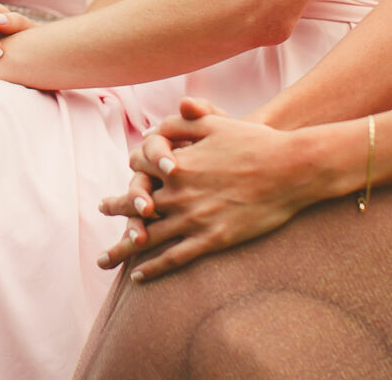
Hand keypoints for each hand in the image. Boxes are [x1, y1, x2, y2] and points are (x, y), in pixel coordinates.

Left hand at [95, 97, 353, 281]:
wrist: (291, 169)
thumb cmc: (256, 142)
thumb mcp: (217, 123)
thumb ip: (186, 121)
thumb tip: (165, 116)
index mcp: (178, 164)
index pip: (140, 167)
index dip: (133, 169)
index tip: (130, 169)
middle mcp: (179, 193)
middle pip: (136, 204)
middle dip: (116, 208)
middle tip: (101, 211)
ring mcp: (194, 218)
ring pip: (149, 237)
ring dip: (123, 247)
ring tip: (104, 258)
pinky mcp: (212, 239)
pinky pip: (174, 258)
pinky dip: (153, 268)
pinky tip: (138, 275)